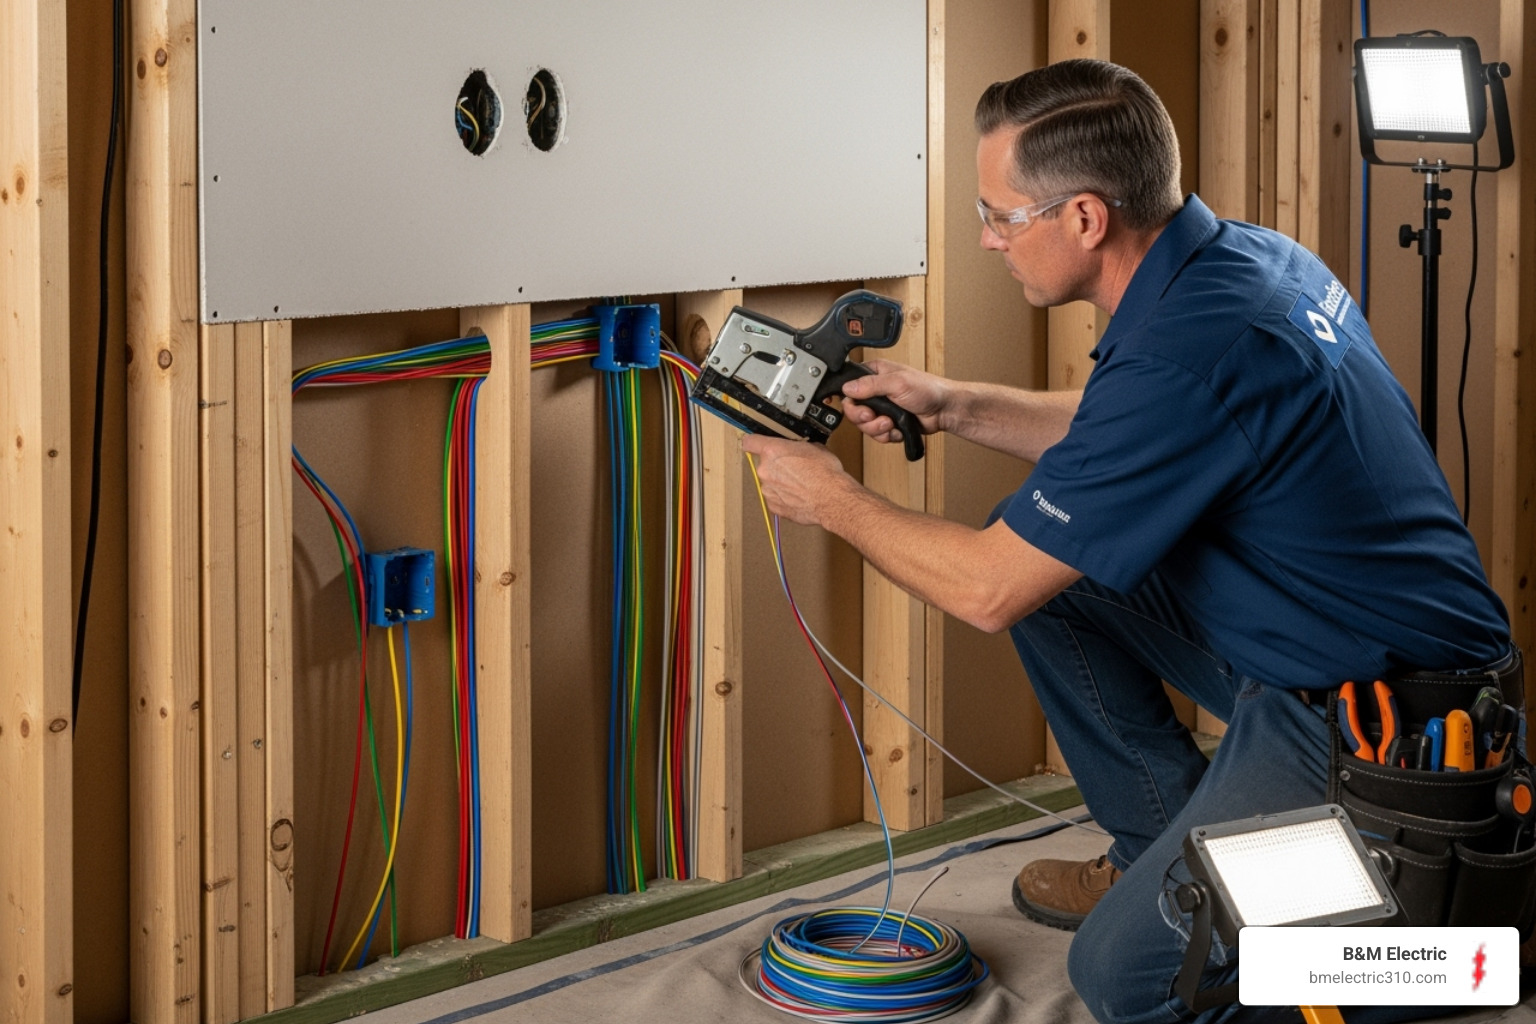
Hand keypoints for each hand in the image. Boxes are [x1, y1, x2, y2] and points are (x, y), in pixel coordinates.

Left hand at [740, 434, 854, 526]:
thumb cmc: (826, 473)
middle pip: (765, 464)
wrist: (832, 499)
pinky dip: (785, 498)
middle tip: (795, 468)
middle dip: (777, 466)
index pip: (750, 442)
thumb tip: (799, 449)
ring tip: (801, 485)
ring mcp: (768, 490)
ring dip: (781, 482)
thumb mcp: (815, 448)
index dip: (754, 442)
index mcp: (772, 451)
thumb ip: (798, 447)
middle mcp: (765, 470)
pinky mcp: (773, 506)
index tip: (756, 444)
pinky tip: (800, 497)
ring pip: (771, 482)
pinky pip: (776, 498)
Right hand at [839, 360, 947, 444]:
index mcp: (875, 374)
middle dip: (863, 418)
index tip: (854, 406)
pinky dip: (886, 435)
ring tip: (890, 423)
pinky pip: (877, 434)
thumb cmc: (928, 389)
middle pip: (854, 410)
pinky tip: (896, 429)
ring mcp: (882, 408)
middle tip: (873, 417)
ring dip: (876, 428)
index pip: (849, 386)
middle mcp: (876, 391)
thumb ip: (870, 385)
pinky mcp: (888, 423)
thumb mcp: (897, 382)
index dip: (848, 399)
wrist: (944, 410)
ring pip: (865, 425)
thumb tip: (847, 387)